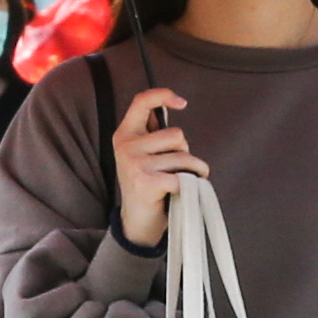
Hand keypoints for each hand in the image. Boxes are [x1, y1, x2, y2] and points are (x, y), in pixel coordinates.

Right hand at [113, 86, 207, 247]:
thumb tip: (172, 104)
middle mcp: (126, 146)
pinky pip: (183, 177)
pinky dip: (190, 187)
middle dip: (185, 152)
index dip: (163, 95)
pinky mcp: (147, 182)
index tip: (182, 102)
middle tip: (174, 169)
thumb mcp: (143, 154)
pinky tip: (180, 193)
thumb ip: (153, 132)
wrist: (137, 222)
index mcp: (125, 134)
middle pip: (177, 134)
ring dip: (193, 171)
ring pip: (184, 157)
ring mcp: (135, 164)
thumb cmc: (147, 184)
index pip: (142, 101)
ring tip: (181, 182)